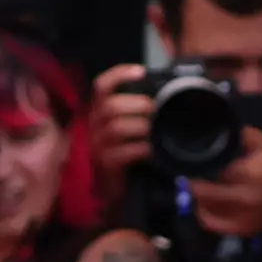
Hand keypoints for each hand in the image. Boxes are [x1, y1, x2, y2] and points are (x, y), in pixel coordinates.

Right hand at [85, 60, 151, 180]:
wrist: (116, 189)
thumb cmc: (127, 153)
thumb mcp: (130, 128)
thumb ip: (139, 111)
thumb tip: (166, 93)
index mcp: (101, 112)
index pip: (101, 86)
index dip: (119, 75)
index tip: (141, 72)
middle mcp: (95, 126)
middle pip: (110, 106)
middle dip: (138, 104)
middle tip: (156, 110)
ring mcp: (98, 146)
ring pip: (116, 127)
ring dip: (140, 126)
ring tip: (154, 130)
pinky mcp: (104, 165)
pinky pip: (121, 153)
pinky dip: (140, 149)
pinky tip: (150, 151)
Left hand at [187, 130, 261, 240]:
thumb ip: (242, 135)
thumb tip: (220, 129)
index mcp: (250, 172)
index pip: (214, 168)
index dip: (202, 164)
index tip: (195, 160)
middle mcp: (244, 196)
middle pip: (204, 190)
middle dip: (194, 181)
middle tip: (189, 175)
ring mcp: (241, 216)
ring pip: (204, 207)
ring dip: (197, 197)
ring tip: (198, 187)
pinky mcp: (240, 230)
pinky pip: (211, 224)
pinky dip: (203, 214)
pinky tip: (203, 205)